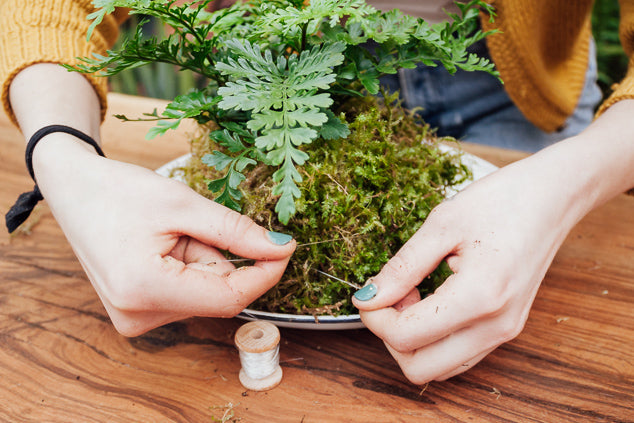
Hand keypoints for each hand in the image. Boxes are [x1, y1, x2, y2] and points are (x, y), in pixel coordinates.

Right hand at [33, 134, 295, 335]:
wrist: (74, 190)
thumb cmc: (119, 190)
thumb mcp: (183, 203)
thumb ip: (235, 231)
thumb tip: (280, 249)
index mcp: (144, 291)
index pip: (229, 299)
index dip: (264, 273)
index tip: (285, 246)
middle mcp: (138, 317)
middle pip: (218, 296)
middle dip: (222, 257)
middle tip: (196, 223)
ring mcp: (135, 319)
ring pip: (205, 294)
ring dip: (204, 260)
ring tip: (171, 232)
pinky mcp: (139, 312)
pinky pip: (188, 294)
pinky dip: (191, 268)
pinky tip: (165, 246)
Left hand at [352, 142, 595, 383]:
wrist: (552, 198)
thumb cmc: (500, 201)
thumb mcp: (441, 225)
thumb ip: (401, 268)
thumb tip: (367, 298)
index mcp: (479, 297)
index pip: (405, 337)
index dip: (374, 317)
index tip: (369, 290)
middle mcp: (495, 327)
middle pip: (420, 368)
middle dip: (391, 336)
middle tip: (391, 295)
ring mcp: (504, 333)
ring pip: (439, 368)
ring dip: (412, 341)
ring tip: (412, 295)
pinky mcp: (506, 329)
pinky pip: (458, 355)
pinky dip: (433, 339)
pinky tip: (430, 301)